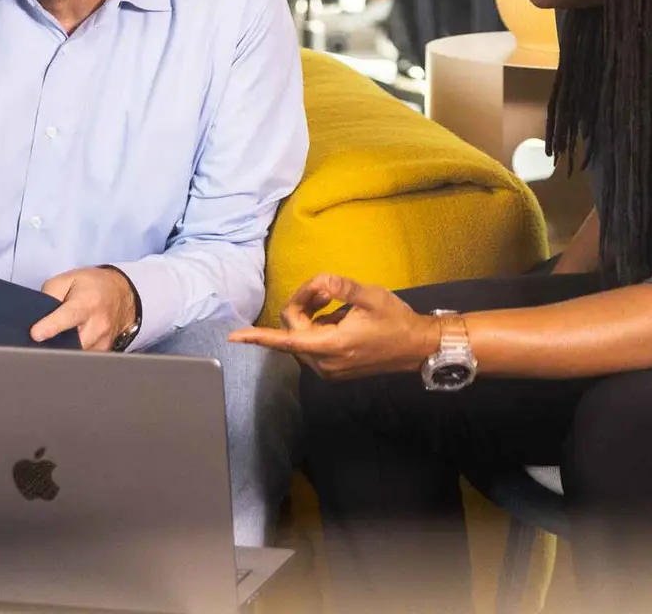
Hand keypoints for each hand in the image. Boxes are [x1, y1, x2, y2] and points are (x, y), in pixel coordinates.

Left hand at [35, 266, 137, 352]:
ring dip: (62, 348)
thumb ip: (49, 294)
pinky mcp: (103, 352)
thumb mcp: (67, 279)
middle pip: (70, 343)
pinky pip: (81, 358)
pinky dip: (72, 351)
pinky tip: (71, 340)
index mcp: (88, 302)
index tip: (35, 334)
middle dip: (54, 342)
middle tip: (43, 337)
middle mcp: (98, 324)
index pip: (69, 317)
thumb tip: (38, 316)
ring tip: (60, 335)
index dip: (50, 327)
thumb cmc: (92, 285)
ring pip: (74, 354)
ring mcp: (103, 341)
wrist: (120, 293)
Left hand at [230, 275, 436, 380]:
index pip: (286, 340)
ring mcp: (329, 369)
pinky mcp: (334, 368)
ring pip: (301, 337)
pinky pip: (311, 343)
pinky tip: (336, 315)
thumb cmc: (394, 320)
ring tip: (334, 301)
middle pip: (293, 331)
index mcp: (331, 346)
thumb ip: (338, 286)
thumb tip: (317, 282)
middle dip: (301, 305)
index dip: (258, 337)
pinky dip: (316, 325)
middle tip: (325, 289)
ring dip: (309, 315)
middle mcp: (325, 363)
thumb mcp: (369, 295)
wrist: (416, 347)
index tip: (234, 337)